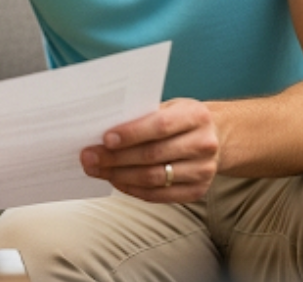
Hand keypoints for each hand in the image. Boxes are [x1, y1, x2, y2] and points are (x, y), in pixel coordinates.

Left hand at [80, 98, 218, 202]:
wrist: (214, 137)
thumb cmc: (179, 118)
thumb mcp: (168, 107)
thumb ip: (142, 115)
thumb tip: (101, 129)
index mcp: (197, 116)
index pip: (160, 126)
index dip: (131, 133)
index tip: (105, 138)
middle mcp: (204, 144)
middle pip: (153, 155)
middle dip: (116, 157)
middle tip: (89, 157)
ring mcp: (203, 171)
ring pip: (154, 177)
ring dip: (119, 175)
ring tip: (96, 169)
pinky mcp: (197, 191)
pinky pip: (159, 195)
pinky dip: (133, 189)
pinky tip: (115, 181)